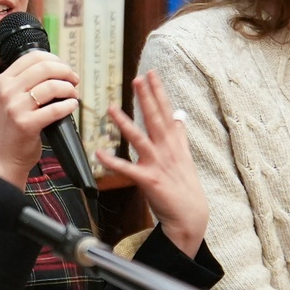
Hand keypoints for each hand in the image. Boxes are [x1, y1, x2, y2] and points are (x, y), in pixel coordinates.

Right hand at [0, 51, 79, 187]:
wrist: (2, 159)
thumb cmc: (11, 129)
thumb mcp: (10, 99)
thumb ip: (26, 83)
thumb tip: (57, 69)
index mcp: (3, 80)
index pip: (33, 57)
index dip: (55, 60)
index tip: (65, 69)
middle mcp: (7, 91)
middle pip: (45, 68)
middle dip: (66, 72)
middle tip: (74, 81)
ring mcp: (15, 108)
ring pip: (52, 86)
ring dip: (69, 89)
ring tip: (73, 96)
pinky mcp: (26, 124)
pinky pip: (55, 109)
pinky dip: (69, 105)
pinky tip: (72, 106)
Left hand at [95, 71, 208, 255]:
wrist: (191, 216)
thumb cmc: (185, 186)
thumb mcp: (185, 157)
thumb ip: (180, 136)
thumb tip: (180, 117)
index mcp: (174, 142)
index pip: (166, 111)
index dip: (158, 92)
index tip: (151, 74)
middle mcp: (167, 150)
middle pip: (155, 119)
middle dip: (146, 98)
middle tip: (137, 78)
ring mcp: (158, 164)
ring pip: (140, 139)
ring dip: (125, 123)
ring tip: (111, 108)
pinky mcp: (148, 180)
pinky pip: (127, 169)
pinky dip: (113, 161)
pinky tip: (99, 152)